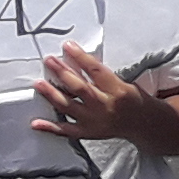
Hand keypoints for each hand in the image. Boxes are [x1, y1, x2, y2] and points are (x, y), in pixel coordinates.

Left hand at [28, 43, 154, 143]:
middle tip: (49, 60)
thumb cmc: (132, 98)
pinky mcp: (88, 133)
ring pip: (69, 107)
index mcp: (117, 89)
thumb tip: (75, 61)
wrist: (143, 123)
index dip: (80, 57)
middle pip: (79, 88)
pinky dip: (50, 127)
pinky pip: (66, 130)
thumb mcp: (123, 82)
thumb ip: (100, 76)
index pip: (95, 70)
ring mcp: (94, 121)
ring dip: (52, 94)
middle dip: (62, 72)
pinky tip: (35, 123)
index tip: (67, 46)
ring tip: (39, 83)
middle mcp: (105, 105)